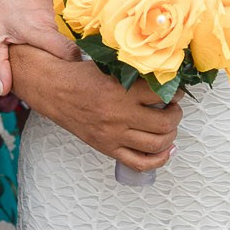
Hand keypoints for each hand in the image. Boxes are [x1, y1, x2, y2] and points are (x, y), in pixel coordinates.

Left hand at [0, 0, 77, 94]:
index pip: (69, 55)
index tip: (69, 84)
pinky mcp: (75, 14)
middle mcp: (60, 26)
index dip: (73, 71)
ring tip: (70, 75)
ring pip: (81, 45)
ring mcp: (71, 18)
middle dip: (75, 72)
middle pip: (79, 55)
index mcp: (41, 31)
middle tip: (69, 87)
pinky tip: (71, 58)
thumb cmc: (6, 0)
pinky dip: (76, 47)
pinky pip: (79, 36)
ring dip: (76, 61)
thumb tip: (4, 91)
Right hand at [12, 46, 181, 171]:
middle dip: (176, 116)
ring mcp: (114, 134)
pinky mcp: (107, 148)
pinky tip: (166, 150)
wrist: (54, 90)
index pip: (162, 95)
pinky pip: (140, 162)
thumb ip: (133, 73)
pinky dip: (158, 159)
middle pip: (165, 123)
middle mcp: (119, 114)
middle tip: (174, 109)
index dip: (175, 93)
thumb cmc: (80, 76)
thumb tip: (162, 78)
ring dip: (171, 135)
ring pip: (156, 144)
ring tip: (169, 127)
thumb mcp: (109, 66)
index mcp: (121, 90)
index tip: (175, 92)